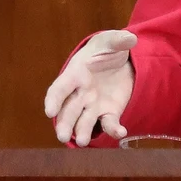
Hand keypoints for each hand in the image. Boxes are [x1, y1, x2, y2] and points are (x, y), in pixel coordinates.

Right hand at [44, 29, 137, 144]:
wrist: (121, 61)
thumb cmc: (108, 49)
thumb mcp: (112, 41)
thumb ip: (119, 40)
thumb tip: (130, 39)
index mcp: (75, 74)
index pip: (60, 88)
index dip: (53, 100)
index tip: (49, 111)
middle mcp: (80, 93)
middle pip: (68, 110)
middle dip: (64, 123)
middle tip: (62, 136)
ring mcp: (93, 105)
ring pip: (83, 121)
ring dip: (81, 131)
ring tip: (82, 141)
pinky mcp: (109, 112)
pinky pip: (108, 123)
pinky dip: (113, 129)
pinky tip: (120, 132)